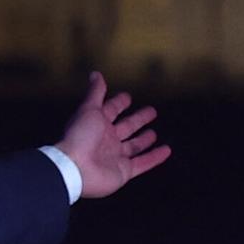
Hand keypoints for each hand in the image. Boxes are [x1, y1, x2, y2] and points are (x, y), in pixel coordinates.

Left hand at [57, 72, 171, 199]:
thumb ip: (95, 92)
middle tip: (151, 111)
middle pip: (126, 127)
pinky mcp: (124, 171)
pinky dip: (155, 157)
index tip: (128, 96)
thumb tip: (96, 73)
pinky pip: (143, 163)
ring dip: (144, 139)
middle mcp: (106, 139)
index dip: (118, 103)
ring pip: (134, 145)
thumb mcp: (89, 109)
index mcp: (97, 123)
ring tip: (154, 133)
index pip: (110, 110)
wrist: (76, 167)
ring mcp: (115, 156)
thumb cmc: (80, 136)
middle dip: (137, 119)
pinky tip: (166, 150)